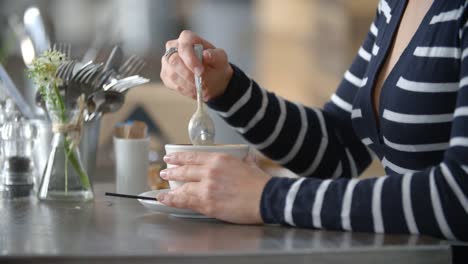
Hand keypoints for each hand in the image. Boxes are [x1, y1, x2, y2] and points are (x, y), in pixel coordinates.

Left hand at [156, 152, 270, 223]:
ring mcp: (207, 188)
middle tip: (164, 171)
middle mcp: (210, 171)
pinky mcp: (207, 204)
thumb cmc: (261, 183)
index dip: (179, 157)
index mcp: (219, 159)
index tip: (171, 157)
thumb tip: (245, 158)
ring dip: (170, 188)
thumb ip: (242, 161)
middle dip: (172, 171)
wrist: (266, 198)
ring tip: (162, 190)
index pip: (193, 156)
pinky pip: (185, 202)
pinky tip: (165, 199)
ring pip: (182, 187)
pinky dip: (172, 200)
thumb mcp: (250, 164)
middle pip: (184, 170)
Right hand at [160, 30, 233, 100]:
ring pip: (172, 74)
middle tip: (199, 83)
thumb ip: (215, 56)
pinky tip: (193, 89)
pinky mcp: (165, 74)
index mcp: (187, 38)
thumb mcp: (221, 59)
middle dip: (188, 74)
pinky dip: (183, 89)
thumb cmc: (215, 64)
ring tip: (199, 87)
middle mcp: (173, 47)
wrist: (212, 77)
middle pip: (173, 60)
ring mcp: (167, 61)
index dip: (190, 59)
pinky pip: (171, 83)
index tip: (200, 71)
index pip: (184, 45)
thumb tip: (206, 55)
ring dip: (187, 84)